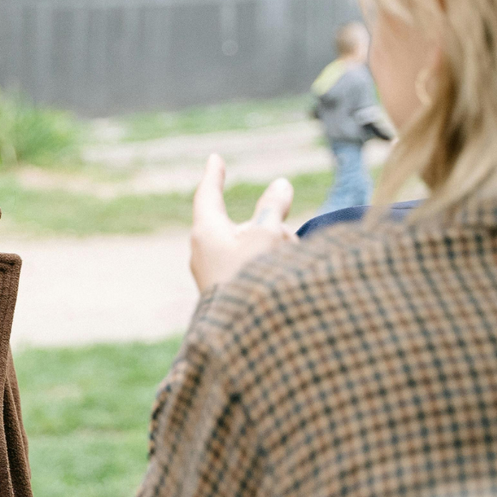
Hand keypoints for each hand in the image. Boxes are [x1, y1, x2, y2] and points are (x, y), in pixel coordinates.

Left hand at [190, 154, 296, 292]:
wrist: (245, 338)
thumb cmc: (253, 278)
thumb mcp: (268, 235)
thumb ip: (274, 208)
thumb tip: (280, 184)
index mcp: (206, 232)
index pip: (207, 195)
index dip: (214, 176)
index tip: (215, 158)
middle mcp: (205, 253)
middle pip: (242, 225)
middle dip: (270, 228)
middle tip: (288, 236)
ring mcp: (216, 276)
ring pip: (252, 249)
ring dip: (277, 250)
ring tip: (292, 264)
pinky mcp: (229, 296)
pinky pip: (253, 271)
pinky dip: (272, 269)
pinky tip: (288, 280)